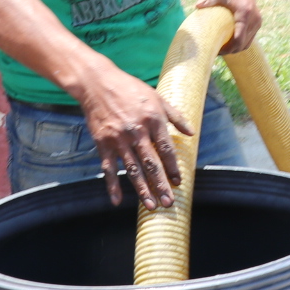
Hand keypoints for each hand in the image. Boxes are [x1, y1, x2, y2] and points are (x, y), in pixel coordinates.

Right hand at [74, 63, 193, 208]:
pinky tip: (117, 200)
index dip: (173, 167)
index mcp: (153, 119)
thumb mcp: (157, 97)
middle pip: (151, 163)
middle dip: (160, 185)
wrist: (98, 83)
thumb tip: (191, 133)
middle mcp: (137, 131)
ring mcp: (118, 139)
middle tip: (168, 202)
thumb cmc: (130, 89)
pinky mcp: (103, 143)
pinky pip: (109, 168)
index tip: (178, 182)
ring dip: (141, 189)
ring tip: (150, 205)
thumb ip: (175, 116)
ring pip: (132, 169)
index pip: (166, 149)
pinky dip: (112, 185)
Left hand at [196, 0, 261, 54]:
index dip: (228, 49)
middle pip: (244, 44)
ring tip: (222, 48)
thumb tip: (197, 7)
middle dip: (231, 51)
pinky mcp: (257, 20)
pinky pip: (250, 37)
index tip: (217, 52)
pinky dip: (241, 42)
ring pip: (248, 42)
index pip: (239, 40)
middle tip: (216, 52)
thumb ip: (207, 0)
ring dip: (236, 48)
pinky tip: (229, 42)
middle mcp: (254, 18)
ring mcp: (257, 20)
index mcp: (245, 13)